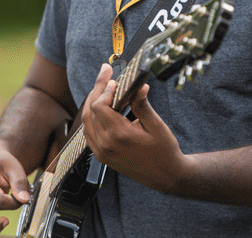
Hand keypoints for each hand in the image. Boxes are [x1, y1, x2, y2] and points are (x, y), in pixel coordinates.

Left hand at [82, 64, 191, 192]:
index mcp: (120, 135)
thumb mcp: (157, 126)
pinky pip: (89, 133)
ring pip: (86, 121)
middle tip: (105, 75)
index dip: (104, 89)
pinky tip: (99, 108)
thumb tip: (139, 86)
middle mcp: (106, 144)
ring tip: (102, 88)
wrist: (165, 176)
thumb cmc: (164, 151)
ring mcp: (102, 151)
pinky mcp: (102, 156)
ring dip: (92, 102)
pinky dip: (91, 117)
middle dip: (97, 89)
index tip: (114, 80)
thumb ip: (143, 105)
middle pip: (90, 110)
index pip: (99, 105)